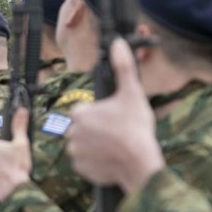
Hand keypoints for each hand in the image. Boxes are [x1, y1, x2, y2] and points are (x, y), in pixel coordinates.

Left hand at [0, 107, 32, 202]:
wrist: (13, 189)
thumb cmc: (18, 166)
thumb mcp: (22, 144)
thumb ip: (19, 126)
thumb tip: (21, 110)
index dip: (6, 151)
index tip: (12, 157)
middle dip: (0, 159)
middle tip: (10, 166)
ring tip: (7, 174)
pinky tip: (1, 180)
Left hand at [66, 38, 163, 193]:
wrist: (139, 162)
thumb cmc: (136, 127)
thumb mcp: (132, 93)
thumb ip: (123, 67)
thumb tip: (118, 43)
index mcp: (79, 113)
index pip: (85, 110)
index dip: (101, 113)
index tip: (115, 118)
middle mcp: (71, 132)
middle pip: (83, 127)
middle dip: (96, 129)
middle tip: (116, 132)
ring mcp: (74, 152)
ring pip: (83, 144)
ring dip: (94, 145)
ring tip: (114, 145)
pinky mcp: (79, 168)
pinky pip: (85, 162)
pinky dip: (94, 161)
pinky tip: (109, 158)